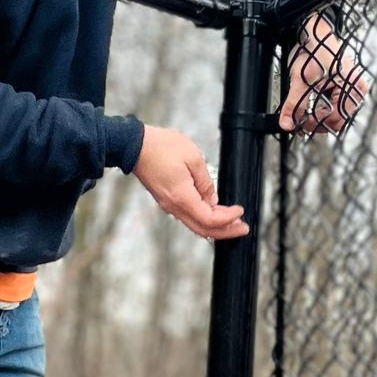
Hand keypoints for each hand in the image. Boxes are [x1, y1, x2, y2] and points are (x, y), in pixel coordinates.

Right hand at [132, 125, 247, 239]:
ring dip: (215, 226)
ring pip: (195, 225)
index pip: (210, 219)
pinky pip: (187, 216)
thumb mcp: (193, 158)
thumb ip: (206, 181)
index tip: (240, 211)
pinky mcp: (166, 200)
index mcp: (182, 198)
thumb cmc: (161, 147)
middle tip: (242, 228)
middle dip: (225, 231)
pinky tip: (213, 211)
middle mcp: (174, 206)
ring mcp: (168, 205)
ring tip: (231, 221)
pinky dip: (203, 218)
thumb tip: (212, 198)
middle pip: (203, 230)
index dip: (228, 219)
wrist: (134, 146)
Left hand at [279, 12, 367, 133]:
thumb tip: (286, 123)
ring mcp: (351, 90)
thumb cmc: (315, 49)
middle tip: (299, 124)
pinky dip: (321, 111)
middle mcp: (356, 90)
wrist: (315, 34)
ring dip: (318, 119)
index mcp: (352, 87)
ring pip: (335, 116)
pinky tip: (309, 112)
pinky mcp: (344, 89)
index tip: (300, 125)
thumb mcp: (301, 80)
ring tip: (302, 118)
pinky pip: (334, 107)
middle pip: (336, 121)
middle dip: (317, 123)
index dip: (316, 124)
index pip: (335, 119)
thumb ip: (292, 104)